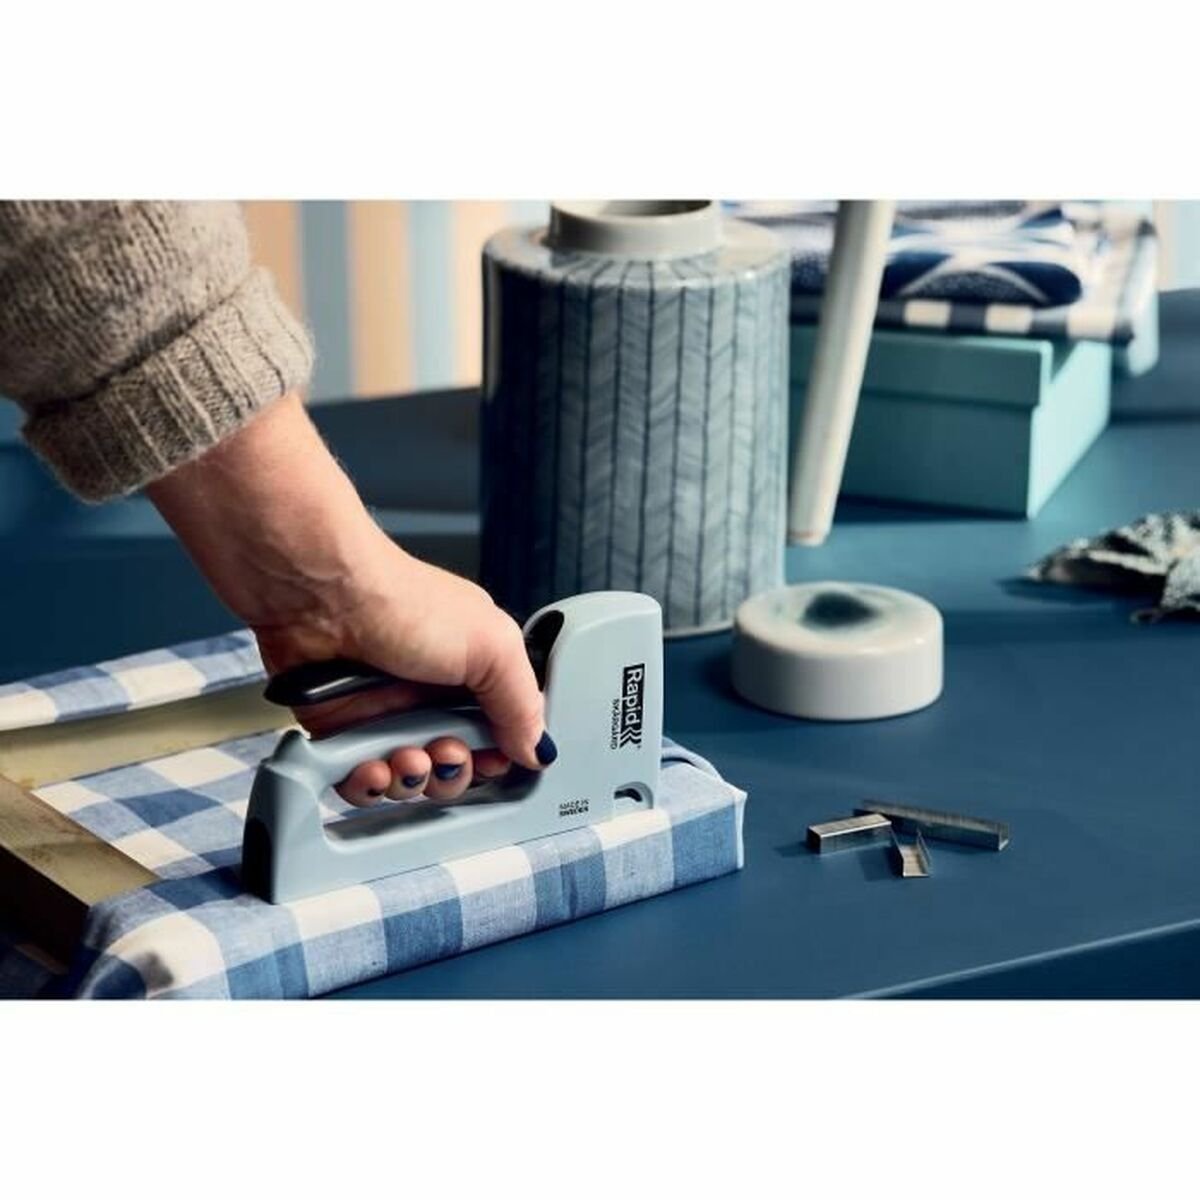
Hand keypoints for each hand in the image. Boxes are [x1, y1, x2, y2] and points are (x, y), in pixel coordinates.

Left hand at [254, 545, 553, 804]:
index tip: (489, 759)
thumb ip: (523, 703)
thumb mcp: (491, 647)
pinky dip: (367, 784)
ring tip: (404, 757)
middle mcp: (430, 696)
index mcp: (473, 672)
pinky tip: (371, 766)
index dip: (495, 758)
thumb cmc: (401, 601)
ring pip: (408, 781)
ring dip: (410, 781)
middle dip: (452, 773)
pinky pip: (361, 780)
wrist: (321, 594)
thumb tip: (539, 749)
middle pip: (455, 767)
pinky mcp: (341, 731)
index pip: (497, 736)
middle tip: (443, 752)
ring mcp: (385, 715)